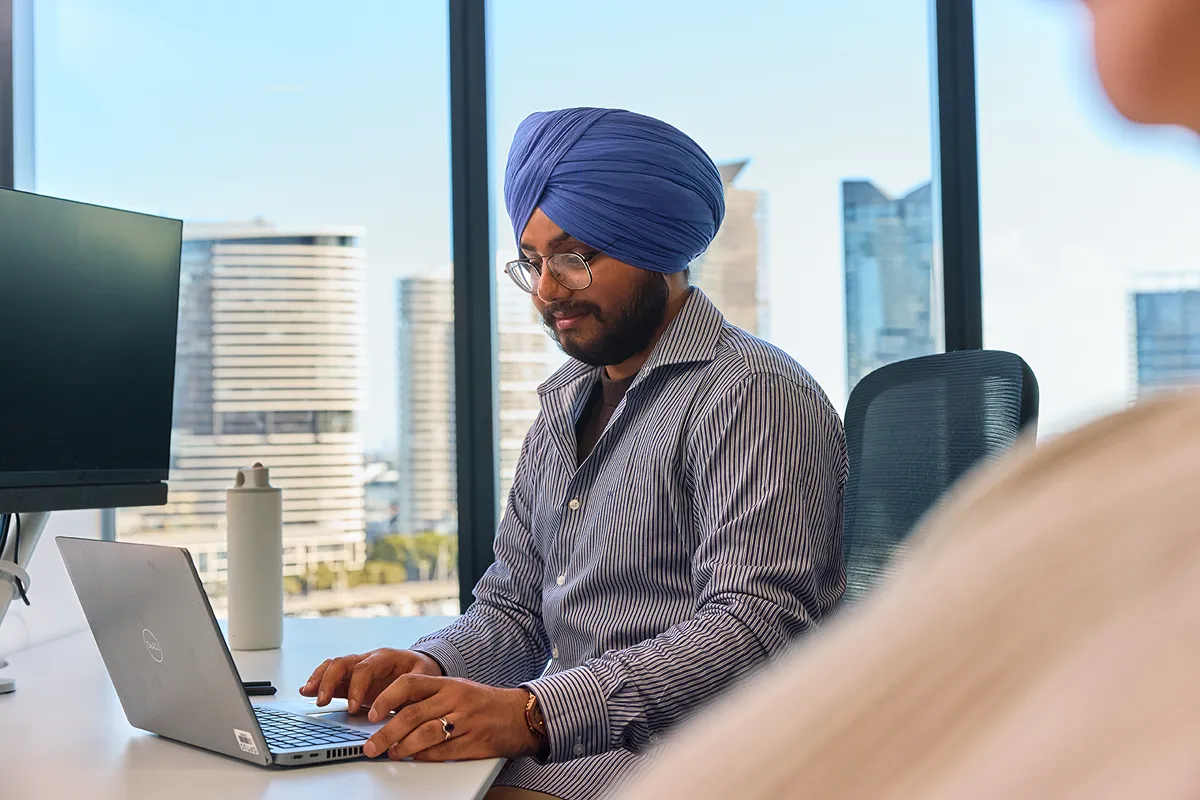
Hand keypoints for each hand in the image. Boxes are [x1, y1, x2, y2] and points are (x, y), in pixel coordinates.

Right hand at [299, 648, 442, 712]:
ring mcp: (359, 667)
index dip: (356, 687)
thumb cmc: (423, 673)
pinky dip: (319, 681)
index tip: (353, 708)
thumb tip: (396, 713)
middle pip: (344, 662)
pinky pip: (332, 675)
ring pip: (334, 665)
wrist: (422, 667)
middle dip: (330, 681)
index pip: (365, 668)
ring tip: (308, 693)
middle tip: (323, 702)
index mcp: (386, 657)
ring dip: (320, 679)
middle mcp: (369, 658)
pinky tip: (307, 691)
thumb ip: (409, 693)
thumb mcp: (423, 680)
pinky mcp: (352, 678)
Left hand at [360, 675, 539, 761]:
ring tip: (392, 753)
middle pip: (412, 715)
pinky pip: (443, 752)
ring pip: (426, 735)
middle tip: (372, 745)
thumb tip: (393, 713)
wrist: (519, 714)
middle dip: (386, 733)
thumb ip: (428, 698)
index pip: (409, 684)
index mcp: (448, 683)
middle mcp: (455, 699)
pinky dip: (425, 757)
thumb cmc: (483, 703)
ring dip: (403, 747)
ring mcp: (466, 721)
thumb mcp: (457, 690)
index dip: (386, 699)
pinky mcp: (475, 742)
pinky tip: (414, 758)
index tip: (371, 713)